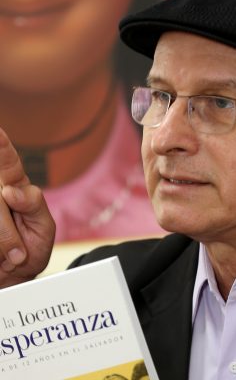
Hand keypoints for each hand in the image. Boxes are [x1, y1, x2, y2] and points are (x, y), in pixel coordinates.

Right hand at [0, 128, 54, 287]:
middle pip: (2, 198)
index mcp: (16, 188)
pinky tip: (1, 255)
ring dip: (3, 243)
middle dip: (7, 232)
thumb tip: (10, 189)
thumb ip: (33, 205)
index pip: (8, 163)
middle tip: (17, 252)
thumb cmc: (31, 247)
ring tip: (10, 254)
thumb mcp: (44, 227)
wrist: (15, 276)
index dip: (2, 147)